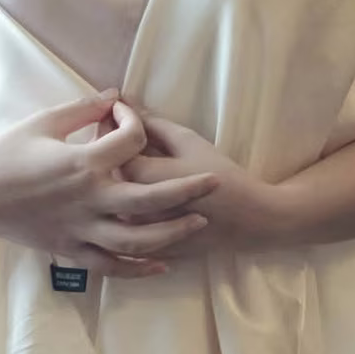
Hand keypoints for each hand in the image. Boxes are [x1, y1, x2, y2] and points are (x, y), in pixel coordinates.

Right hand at [0, 90, 220, 277]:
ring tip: (196, 223)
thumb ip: (81, 108)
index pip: (128, 140)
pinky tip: (161, 263)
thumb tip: (114, 93)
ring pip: (136, 239)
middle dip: (186, 191)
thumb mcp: (41, 122)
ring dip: (171, 233)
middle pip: (149, 198)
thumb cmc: (4, 154)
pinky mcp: (69, 250)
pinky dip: (137, 268)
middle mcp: (87, 198)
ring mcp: (79, 229)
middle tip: (214, 183)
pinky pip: (110, 265)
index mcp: (80, 162)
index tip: (127, 112)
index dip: (135, 120)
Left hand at [113, 107, 280, 257]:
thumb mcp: (187, 141)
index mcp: (142, 176)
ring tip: (123, 169)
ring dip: (112, 188)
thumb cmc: (220, 174)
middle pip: (107, 180)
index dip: (108, 131)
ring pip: (112, 208)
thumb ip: (153, 123)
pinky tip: (135, 199)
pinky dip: (125, 214)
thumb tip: (127, 103)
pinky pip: (125, 234)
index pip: (110, 150)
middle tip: (114, 140)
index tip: (112, 118)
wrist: (248, 219)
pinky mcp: (148, 249)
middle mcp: (133, 207)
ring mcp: (140, 233)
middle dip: (107, 158)